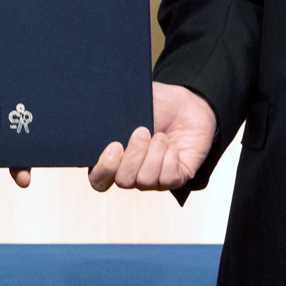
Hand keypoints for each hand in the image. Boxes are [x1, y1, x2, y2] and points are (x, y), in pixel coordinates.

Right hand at [89, 83, 216, 191]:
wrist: (186, 105)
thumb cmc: (156, 105)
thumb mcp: (131, 108)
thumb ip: (114, 120)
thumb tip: (103, 123)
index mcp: (114, 158)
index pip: (98, 179)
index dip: (104, 168)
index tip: (115, 146)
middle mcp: (132, 173)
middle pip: (123, 181)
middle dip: (134, 155)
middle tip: (143, 131)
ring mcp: (153, 179)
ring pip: (145, 181)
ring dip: (154, 154)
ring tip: (160, 135)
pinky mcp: (175, 179)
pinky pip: (168, 179)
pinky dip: (170, 159)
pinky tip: (172, 146)